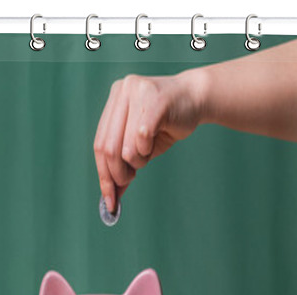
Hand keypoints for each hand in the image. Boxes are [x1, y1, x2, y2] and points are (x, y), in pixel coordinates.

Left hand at [94, 71, 205, 213]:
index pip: (100, 144)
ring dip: (138, 161)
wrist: (197, 97)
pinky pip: (141, 139)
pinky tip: (154, 143)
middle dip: (117, 174)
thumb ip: (124, 165)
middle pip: (107, 148)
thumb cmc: (168, 123)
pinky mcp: (154, 101)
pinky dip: (147, 150)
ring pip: (124, 149)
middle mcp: (122, 91)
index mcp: (114, 100)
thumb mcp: (141, 146)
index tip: (109, 201)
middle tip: (129, 180)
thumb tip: (112, 197)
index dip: (103, 175)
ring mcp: (137, 92)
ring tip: (148, 153)